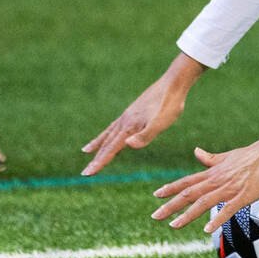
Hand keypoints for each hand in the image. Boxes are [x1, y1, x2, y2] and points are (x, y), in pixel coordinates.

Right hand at [80, 53, 203, 174]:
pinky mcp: (133, 111)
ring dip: (98, 144)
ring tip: (86, 151)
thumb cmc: (170, 104)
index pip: (111, 149)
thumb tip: (128, 145)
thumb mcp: (161, 122)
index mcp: (129, 127)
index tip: (87, 174)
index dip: (99, 162)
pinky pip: (115, 125)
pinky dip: (108, 132)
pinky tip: (111, 133)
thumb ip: (145, 135)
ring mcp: (127, 115)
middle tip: (85, 173)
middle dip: (96, 158)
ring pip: (108, 133)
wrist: (174, 83)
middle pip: (106, 143)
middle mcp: (124, 122)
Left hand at [151, 119, 258, 233]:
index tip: (156, 195)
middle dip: (171, 205)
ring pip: (203, 202)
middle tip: (155, 216)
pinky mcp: (244, 195)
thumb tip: (196, 152)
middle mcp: (217, 180)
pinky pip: (228, 209)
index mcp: (213, 172)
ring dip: (187, 215)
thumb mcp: (228, 156)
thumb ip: (211, 158)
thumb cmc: (253, 154)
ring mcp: (230, 188)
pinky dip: (217, 219)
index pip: (187, 181)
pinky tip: (207, 230)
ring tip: (173, 226)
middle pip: (189, 193)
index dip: (171, 188)